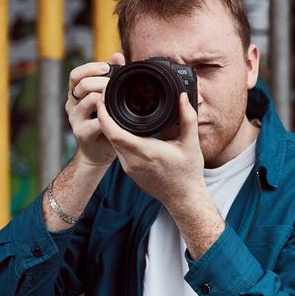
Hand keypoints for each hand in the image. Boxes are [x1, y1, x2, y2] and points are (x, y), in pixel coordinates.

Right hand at [66, 53, 125, 167]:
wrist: (99, 153)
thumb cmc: (105, 123)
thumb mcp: (108, 98)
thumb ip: (111, 77)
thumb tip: (117, 55)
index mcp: (76, 94)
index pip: (75, 75)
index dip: (89, 68)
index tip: (106, 67)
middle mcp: (72, 105)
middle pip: (81, 84)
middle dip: (100, 81)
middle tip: (113, 83)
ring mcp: (75, 119)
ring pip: (88, 100)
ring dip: (104, 96)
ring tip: (115, 98)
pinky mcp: (82, 133)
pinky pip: (96, 121)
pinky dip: (107, 116)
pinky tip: (115, 115)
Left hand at [96, 91, 205, 209]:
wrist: (183, 199)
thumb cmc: (188, 173)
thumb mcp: (191, 143)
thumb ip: (188, 118)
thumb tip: (183, 97)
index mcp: (146, 151)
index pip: (114, 132)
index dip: (104, 116)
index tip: (103, 100)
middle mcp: (133, 161)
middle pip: (109, 136)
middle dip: (104, 117)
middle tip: (107, 99)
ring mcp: (129, 168)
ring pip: (112, 143)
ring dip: (109, 128)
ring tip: (113, 111)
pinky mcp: (129, 172)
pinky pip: (118, 151)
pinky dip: (116, 138)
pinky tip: (123, 129)